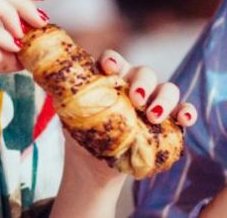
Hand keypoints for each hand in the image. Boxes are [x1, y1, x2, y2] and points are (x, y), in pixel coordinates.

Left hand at [60, 51, 199, 187]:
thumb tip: (39, 70)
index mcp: (109, 78)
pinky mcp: (168, 122)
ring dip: (164, 98)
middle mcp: (133, 85)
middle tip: (135, 99)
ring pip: (167, 88)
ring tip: (154, 115)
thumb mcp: (70, 113)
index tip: (107, 68)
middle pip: (144, 72)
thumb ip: (63, 92)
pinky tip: (186, 119)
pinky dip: (187, 111)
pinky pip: (183, 110)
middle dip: (142, 83)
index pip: (113, 61)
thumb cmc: (82, 132)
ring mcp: (153, 103)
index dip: (112, 61)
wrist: (92, 166)